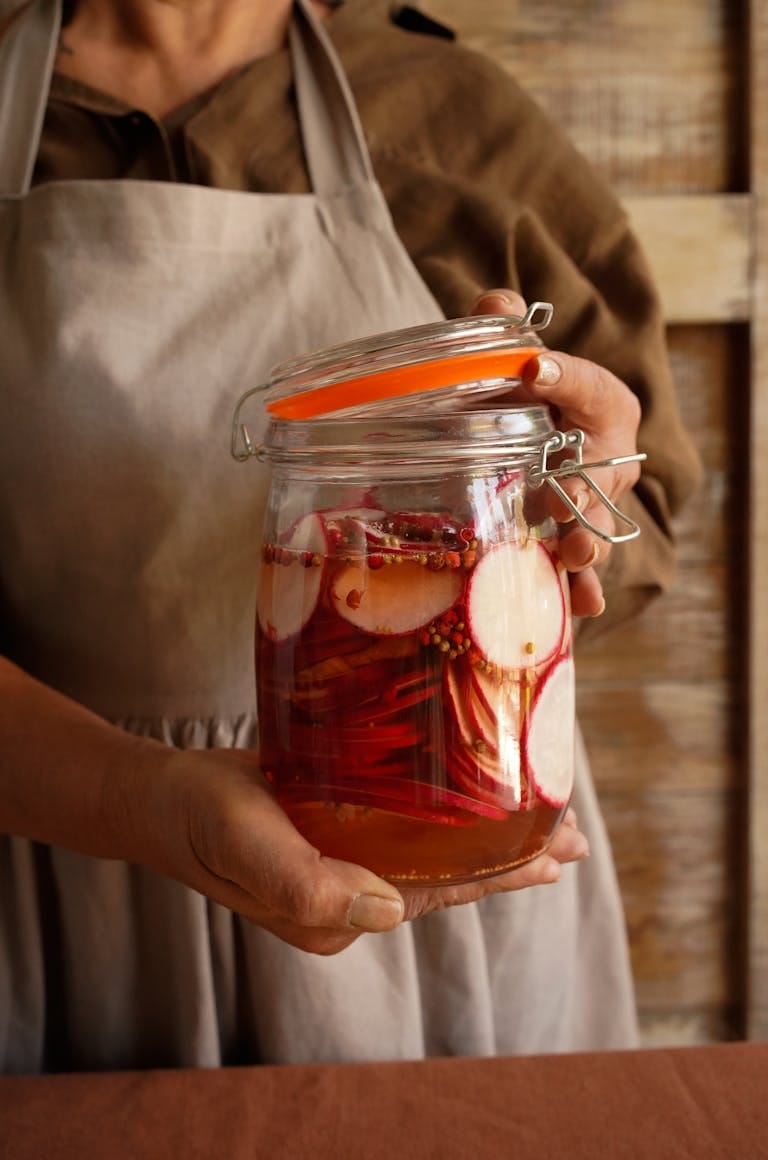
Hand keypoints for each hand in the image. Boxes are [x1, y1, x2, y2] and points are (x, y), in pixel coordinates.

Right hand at [135, 746, 588, 955]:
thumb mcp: (245, 844)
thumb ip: (307, 887)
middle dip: (509, 861)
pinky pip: (401, 828)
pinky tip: (467, 804)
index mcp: (335, 911)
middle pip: (444, 880)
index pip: (434, 894)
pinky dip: (444, 819)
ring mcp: (340, 864)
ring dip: (486, 841)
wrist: (158, 796)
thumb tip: (387, 911)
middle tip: (570, 839)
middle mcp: (347, 895)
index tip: (552, 853)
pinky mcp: (331, 830)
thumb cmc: (198, 816)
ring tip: (543, 831)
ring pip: (429, 855)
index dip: (495, 873)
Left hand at [469, 290, 641, 616]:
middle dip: (585, 489)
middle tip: (562, 498)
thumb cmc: (522, 394)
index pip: (590, 386)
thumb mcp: (510, 356)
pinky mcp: (571, 540)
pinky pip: (580, 569)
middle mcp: (609, 457)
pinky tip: (580, 609)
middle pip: (602, 473)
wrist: (529, 432)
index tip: (535, 367)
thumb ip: (502, 328)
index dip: (567, 377)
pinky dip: (583, 589)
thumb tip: (496, 305)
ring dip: (586, 544)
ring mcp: (594, 505)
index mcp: (603, 402)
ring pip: (596, 526)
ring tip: (572, 556)